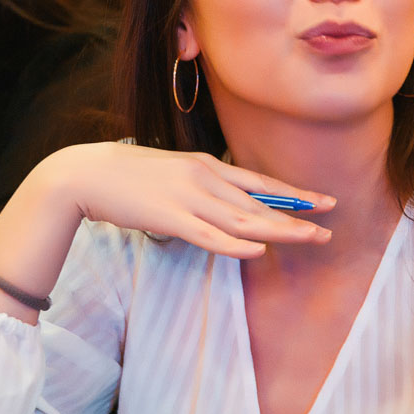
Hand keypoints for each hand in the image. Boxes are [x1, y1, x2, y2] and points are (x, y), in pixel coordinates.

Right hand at [0, 143, 335, 320]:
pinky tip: (258, 249)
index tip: (321, 200)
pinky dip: (236, 243)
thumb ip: (197, 187)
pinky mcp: (170, 217)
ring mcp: (188, 197)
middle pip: (258, 201)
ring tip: (310, 238)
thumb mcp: (170, 174)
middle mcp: (203, 177)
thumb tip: (218, 205)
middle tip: (329, 224)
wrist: (84, 174)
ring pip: (243, 218)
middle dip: (296, 214)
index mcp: (204, 164)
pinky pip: (210, 235)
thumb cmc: (124, 177)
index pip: (257, 180)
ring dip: (279, 230)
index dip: (291, 192)